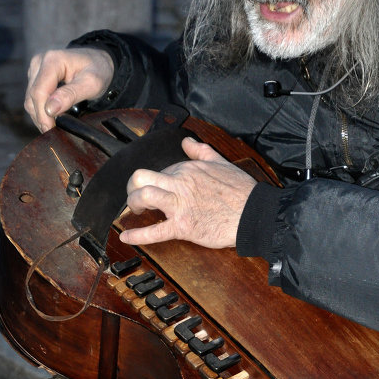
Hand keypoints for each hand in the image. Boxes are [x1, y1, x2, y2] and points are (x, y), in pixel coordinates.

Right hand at [24, 47, 113, 131]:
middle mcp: (40, 62)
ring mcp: (36, 69)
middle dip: (42, 117)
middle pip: (32, 97)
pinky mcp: (35, 77)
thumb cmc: (98, 70)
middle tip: (55, 131)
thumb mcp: (92, 84)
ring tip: (56, 126)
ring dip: (40, 115)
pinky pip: (33, 98)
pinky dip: (41, 110)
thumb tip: (50, 109)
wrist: (98, 61)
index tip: (51, 129)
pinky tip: (53, 117)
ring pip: (30, 99)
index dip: (43, 114)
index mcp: (53, 60)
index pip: (39, 92)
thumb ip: (71, 95)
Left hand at [120, 137, 255, 248]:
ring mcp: (180, 205)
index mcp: (188, 169)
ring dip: (132, 203)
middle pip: (141, 177)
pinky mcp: (183, 227)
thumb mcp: (221, 162)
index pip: (161, 170)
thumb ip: (201, 151)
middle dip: (132, 187)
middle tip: (135, 196)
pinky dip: (136, 235)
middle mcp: (180, 184)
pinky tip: (125, 236)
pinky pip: (154, 231)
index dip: (157, 181)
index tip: (159, 188)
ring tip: (134, 210)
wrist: (253, 213)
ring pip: (143, 196)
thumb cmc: (241, 191)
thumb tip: (187, 141)